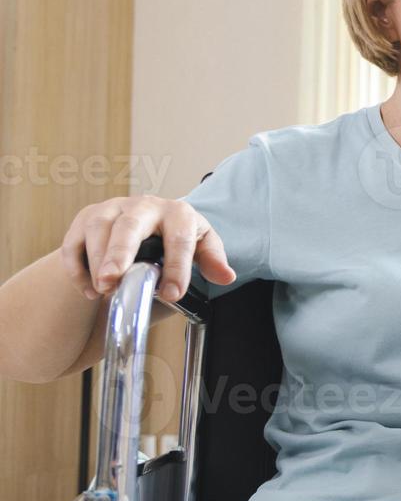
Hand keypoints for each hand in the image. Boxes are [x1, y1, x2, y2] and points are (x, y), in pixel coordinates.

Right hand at [60, 196, 234, 302]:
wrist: (147, 225)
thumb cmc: (176, 236)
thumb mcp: (200, 246)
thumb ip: (212, 260)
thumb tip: (226, 276)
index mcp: (177, 213)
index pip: (179, 238)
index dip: (177, 267)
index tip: (172, 294)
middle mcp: (144, 206)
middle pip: (130, 224)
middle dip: (120, 252)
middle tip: (112, 281)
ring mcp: (112, 208)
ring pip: (98, 229)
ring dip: (97, 261)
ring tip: (103, 290)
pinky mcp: (87, 217)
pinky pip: (74, 241)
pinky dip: (77, 267)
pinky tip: (88, 290)